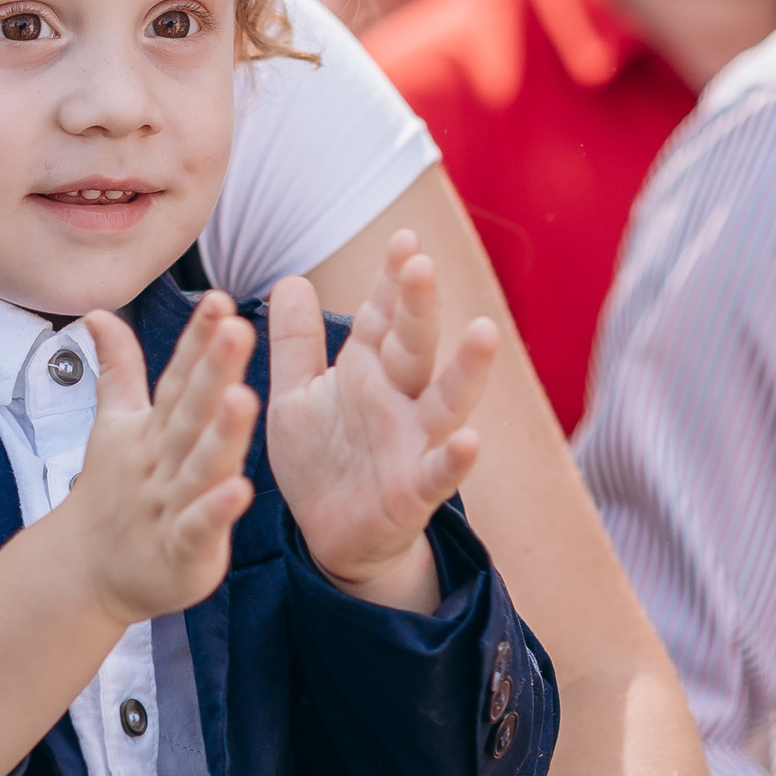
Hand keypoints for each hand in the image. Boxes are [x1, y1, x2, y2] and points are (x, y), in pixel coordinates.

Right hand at [49, 292, 258, 627]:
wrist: (86, 571)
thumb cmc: (113, 492)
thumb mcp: (115, 425)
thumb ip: (118, 367)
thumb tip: (100, 313)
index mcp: (154, 430)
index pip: (178, 377)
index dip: (197, 339)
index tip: (219, 299)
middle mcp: (161, 461)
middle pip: (190, 412)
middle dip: (213, 369)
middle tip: (236, 328)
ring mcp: (168, 505)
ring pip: (199, 465)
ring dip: (221, 433)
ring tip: (243, 397)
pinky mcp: (181, 552)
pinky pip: (199, 528)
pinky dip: (216, 511)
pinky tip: (241, 490)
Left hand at [266, 231, 495, 612]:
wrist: (330, 536)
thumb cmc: (321, 459)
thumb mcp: (296, 395)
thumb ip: (296, 342)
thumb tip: (291, 278)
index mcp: (367, 371)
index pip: (383, 316)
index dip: (393, 281)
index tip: (404, 239)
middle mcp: (397, 400)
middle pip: (414, 346)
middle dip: (418, 306)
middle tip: (421, 264)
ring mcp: (412, 444)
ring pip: (446, 400)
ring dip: (466, 369)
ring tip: (484, 332)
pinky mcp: (414, 492)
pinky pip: (439, 473)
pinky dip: (456, 458)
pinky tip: (472, 440)